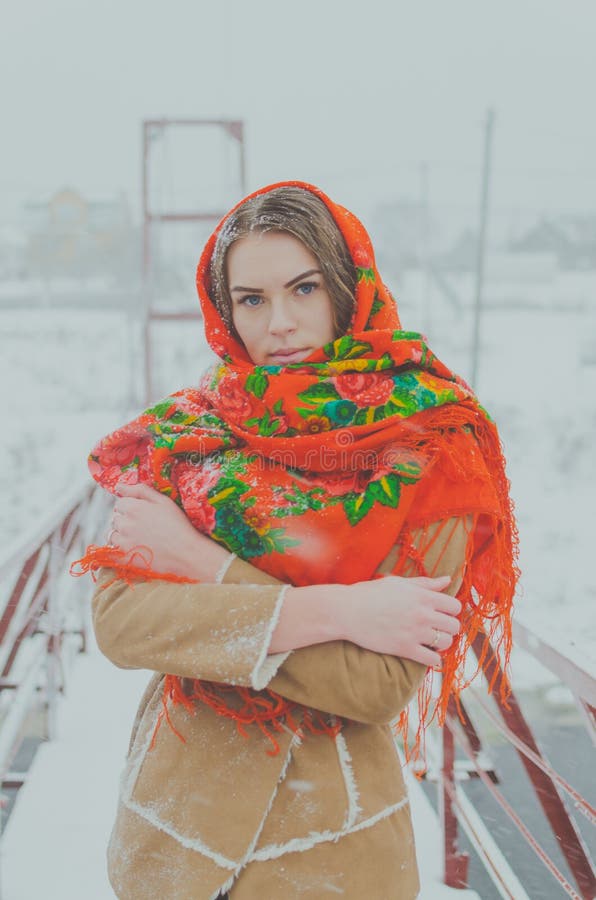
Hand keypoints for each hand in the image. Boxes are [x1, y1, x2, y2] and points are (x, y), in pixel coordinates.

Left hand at [108, 482, 228, 580]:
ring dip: (120, 535)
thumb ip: (140, 491)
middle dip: (125, 520)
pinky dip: (116, 551)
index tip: (143, 514)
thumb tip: (119, 487)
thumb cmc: (178, 525)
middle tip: (144, 526)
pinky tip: (129, 550)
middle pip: (115, 518)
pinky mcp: (125, 559)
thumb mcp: (163, 501)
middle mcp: (124, 524)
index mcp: (133, 508)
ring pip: (112, 534)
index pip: (120, 503)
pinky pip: (111, 553)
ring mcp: (123, 543)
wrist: (187, 553)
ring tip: (139, 539)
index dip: (131, 507)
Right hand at [342, 574, 460, 666]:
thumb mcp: (398, 583)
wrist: (347, 611)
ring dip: (441, 643)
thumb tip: (447, 580)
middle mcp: (422, 613)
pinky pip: (432, 660)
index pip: (455, 606)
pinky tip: (425, 654)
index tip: (442, 614)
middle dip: (448, 628)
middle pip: (454, 626)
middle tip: (437, 628)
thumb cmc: (370, 593)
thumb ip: (425, 583)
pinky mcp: (404, 648)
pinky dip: (432, 659)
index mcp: (422, 595)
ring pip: (445, 643)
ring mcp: (414, 632)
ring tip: (431, 641)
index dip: (451, 611)